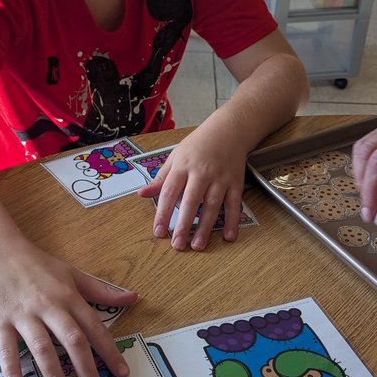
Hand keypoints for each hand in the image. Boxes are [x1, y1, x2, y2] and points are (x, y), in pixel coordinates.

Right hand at [0, 237, 137, 376]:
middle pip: (72, 341)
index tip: (121, 373)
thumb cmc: (37, 266)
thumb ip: (102, 291)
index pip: (95, 328)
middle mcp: (49, 307)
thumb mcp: (73, 274)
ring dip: (55, 376)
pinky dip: (12, 373)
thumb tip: (134, 298)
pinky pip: (7, 351)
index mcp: (69, 297)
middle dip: (87, 370)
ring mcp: (24, 315)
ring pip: (43, 349)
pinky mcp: (0, 322)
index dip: (110, 351)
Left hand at [138, 126, 247, 250]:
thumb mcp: (175, 156)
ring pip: (212, 205)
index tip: (158, 232)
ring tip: (198, 246)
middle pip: (191, 202)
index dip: (162, 213)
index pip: (169, 192)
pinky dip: (232, 220)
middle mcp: (201, 173)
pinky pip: (234, 204)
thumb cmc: (198, 145)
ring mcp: (220, 178)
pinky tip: (228, 236)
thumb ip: (160, 178)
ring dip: (205, 227)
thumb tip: (141, 194)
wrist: (229, 130)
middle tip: (177, 245)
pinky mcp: (235, 182)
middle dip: (184, 225)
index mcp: (182, 166)